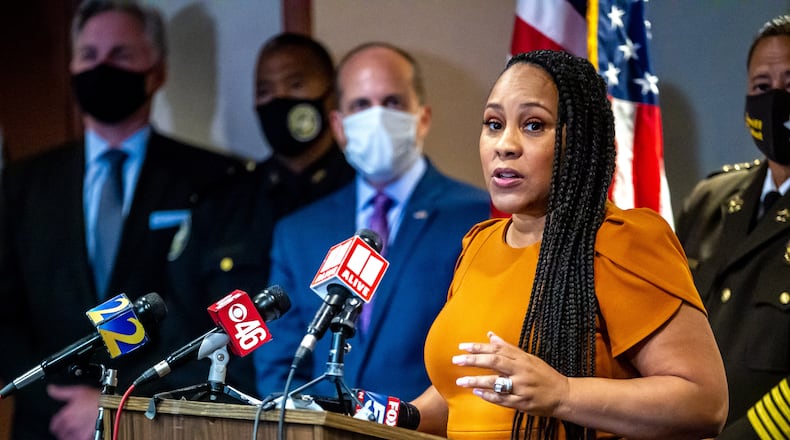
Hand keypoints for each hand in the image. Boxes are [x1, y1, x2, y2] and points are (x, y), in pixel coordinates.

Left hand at [47, 384, 99, 439]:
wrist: (110, 408)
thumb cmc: (96, 399)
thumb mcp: (78, 391)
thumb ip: (61, 392)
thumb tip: (50, 389)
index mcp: (65, 415)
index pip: (54, 423)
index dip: (55, 423)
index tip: (58, 423)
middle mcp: (69, 426)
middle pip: (60, 432)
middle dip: (62, 430)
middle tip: (68, 426)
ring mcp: (78, 433)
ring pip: (68, 438)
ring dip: (69, 435)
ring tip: (75, 431)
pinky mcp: (87, 437)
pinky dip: (79, 438)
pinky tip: (83, 434)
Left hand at [453, 331, 568, 416]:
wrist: (564, 394)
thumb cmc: (544, 374)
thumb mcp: (528, 357)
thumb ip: (508, 348)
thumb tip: (491, 335)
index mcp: (522, 359)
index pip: (496, 350)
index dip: (478, 347)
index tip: (462, 346)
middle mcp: (521, 371)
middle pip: (494, 363)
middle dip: (474, 361)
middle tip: (456, 360)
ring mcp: (522, 387)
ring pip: (496, 383)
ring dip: (476, 381)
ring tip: (460, 380)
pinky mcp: (522, 402)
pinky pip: (502, 399)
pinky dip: (489, 396)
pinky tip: (476, 393)